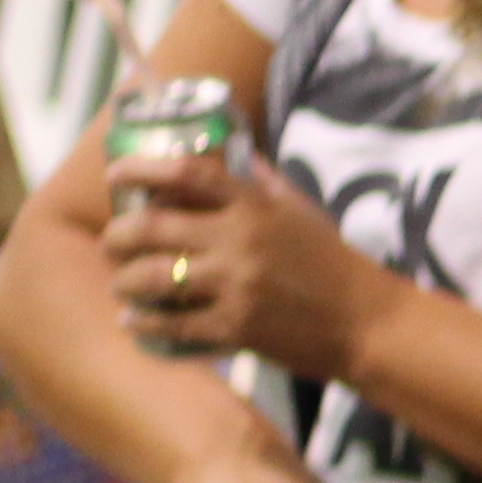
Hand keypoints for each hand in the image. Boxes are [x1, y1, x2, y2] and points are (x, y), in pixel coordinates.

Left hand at [107, 150, 381, 385]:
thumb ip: (266, 184)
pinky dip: (145, 322)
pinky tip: (132, 322)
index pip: (186, 173)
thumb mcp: (304, 213)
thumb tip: (239, 155)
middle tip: (112, 240)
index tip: (114, 174)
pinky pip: (173, 322)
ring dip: (125, 279)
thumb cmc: (337, 266)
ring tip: (120, 283)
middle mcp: (240, 241)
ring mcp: (236, 285)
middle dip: (119, 234)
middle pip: (154, 225)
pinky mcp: (236, 327)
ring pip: (154, 275)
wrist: (370, 325)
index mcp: (256, 206)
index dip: (140, 168)